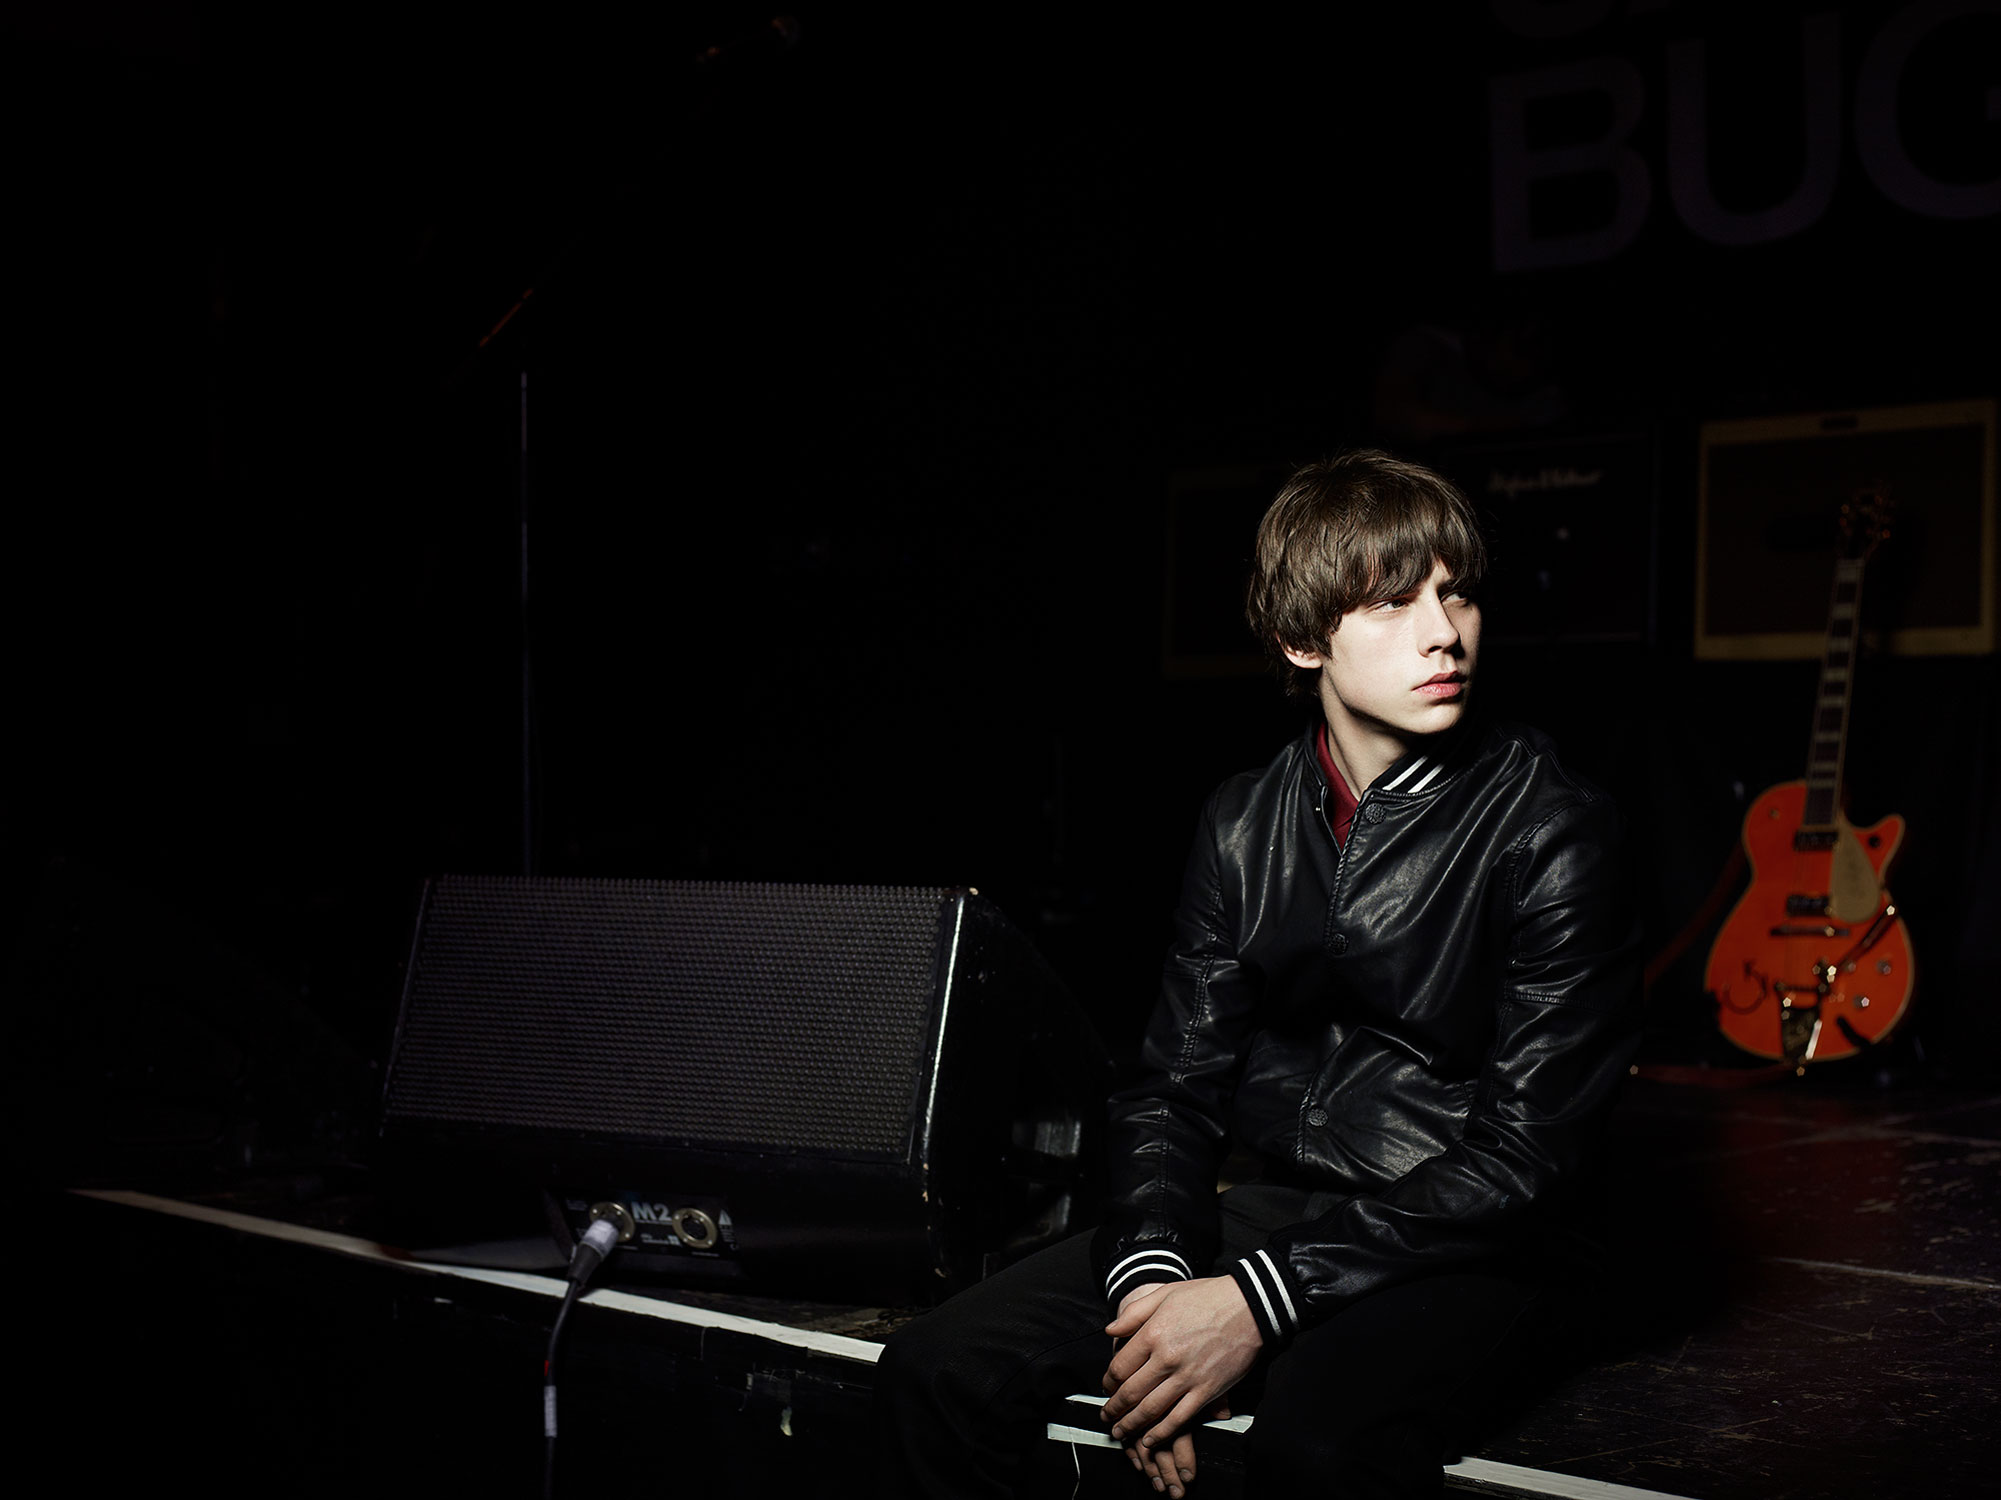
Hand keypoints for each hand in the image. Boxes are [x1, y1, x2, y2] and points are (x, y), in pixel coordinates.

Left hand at [1109, 1284, 1220, 1496]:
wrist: (1249, 1305)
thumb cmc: (1207, 1296)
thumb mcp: (1166, 1293)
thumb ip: (1134, 1313)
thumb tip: (1110, 1331)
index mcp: (1153, 1333)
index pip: (1119, 1367)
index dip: (1108, 1382)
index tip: (1106, 1389)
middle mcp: (1167, 1358)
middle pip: (1131, 1393)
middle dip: (1114, 1409)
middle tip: (1106, 1418)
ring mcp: (1187, 1377)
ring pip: (1151, 1410)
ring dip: (1132, 1425)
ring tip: (1121, 1433)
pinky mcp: (1208, 1391)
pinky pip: (1179, 1419)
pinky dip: (1162, 1433)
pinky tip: (1150, 1440)